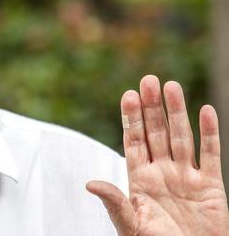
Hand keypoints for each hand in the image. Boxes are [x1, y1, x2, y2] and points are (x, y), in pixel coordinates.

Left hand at [87, 75, 228, 235]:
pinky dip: (209, 132)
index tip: (128, 95)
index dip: (132, 119)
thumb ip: (115, 202)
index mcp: (140, 179)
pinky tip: (205, 110)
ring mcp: (186, 176)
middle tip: (148, 79)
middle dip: (152, 107)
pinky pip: (211, 154)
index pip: (134, 141)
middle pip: (156, 132)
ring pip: (181, 137)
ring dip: (176, 112)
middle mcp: (162, 172)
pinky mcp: (211, 185)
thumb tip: (90, 183)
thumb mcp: (131, 225)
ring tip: (171, 86)